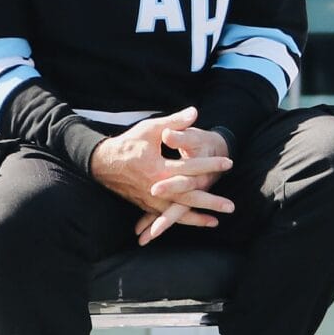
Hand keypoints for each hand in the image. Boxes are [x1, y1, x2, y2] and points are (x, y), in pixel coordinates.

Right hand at [92, 107, 232, 221]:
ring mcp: (150, 200)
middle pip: (187, 197)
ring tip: (217, 219)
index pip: (189, 167)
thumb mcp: (150, 129)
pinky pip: (168, 216)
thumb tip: (195, 112)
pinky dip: (184, 220)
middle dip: (210, 201)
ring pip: (178, 211)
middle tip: (230, 206)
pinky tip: (200, 222)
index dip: (210, 164)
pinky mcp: (147, 205)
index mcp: (158, 168)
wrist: (103, 163)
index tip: (228, 162)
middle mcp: (155, 188)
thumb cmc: (129, 144)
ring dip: (198, 217)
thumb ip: (174, 123)